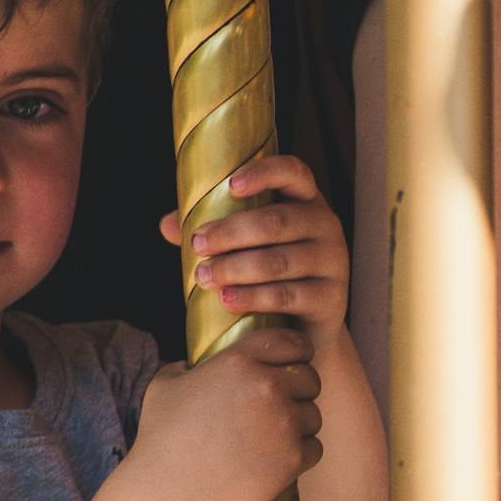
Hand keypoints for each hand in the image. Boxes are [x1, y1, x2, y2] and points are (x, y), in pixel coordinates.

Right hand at [132, 326, 323, 500]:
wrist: (169, 492)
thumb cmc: (161, 440)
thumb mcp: (163, 387)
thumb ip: (183, 368)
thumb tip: (190, 365)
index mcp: (239, 362)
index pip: (291, 342)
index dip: (297, 351)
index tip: (295, 362)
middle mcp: (266, 387)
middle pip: (309, 378)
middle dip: (300, 390)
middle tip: (283, 406)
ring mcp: (282, 423)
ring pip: (313, 415)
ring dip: (300, 424)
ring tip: (275, 437)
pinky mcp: (291, 458)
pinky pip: (314, 448)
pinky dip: (301, 454)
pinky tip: (278, 458)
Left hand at [159, 156, 354, 356]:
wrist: (307, 327)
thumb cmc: (270, 274)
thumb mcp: (246, 245)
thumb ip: (213, 230)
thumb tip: (166, 225)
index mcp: (305, 200)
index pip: (293, 172)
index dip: (264, 174)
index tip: (231, 186)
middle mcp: (325, 224)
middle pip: (276, 222)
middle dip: (230, 232)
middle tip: (198, 244)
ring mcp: (333, 261)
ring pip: (278, 261)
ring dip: (235, 268)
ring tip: (203, 276)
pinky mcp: (331, 297)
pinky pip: (287, 295)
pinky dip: (252, 297)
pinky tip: (226, 299)